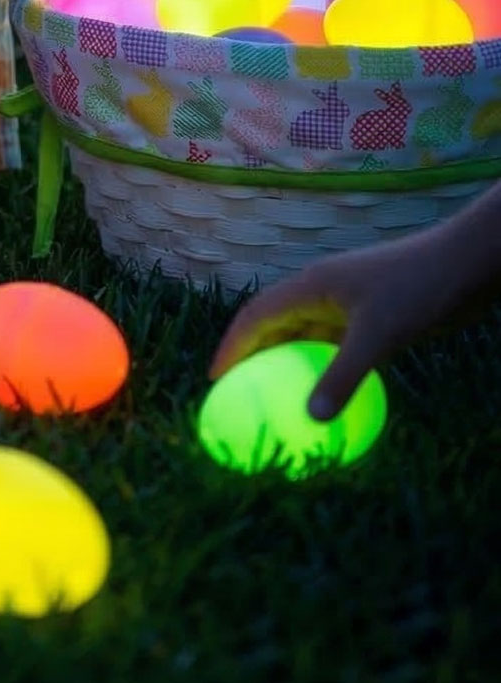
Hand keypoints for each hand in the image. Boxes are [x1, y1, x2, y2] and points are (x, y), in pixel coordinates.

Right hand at [208, 234, 455, 420]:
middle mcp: (320, 293)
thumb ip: (343, 375)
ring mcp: (345, 304)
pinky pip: (334, 347)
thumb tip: (312, 418)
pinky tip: (328, 396)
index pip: (256, 316)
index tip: (215, 379)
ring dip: (287, 364)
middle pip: (273, 325)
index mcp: (310, 286)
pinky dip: (323, 369)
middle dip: (251, 356)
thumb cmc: (418, 288)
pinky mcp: (370, 317)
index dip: (231, 346)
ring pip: (304, 337)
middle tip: (237, 394)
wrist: (466, 263)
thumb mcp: (379, 335)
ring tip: (272, 399)